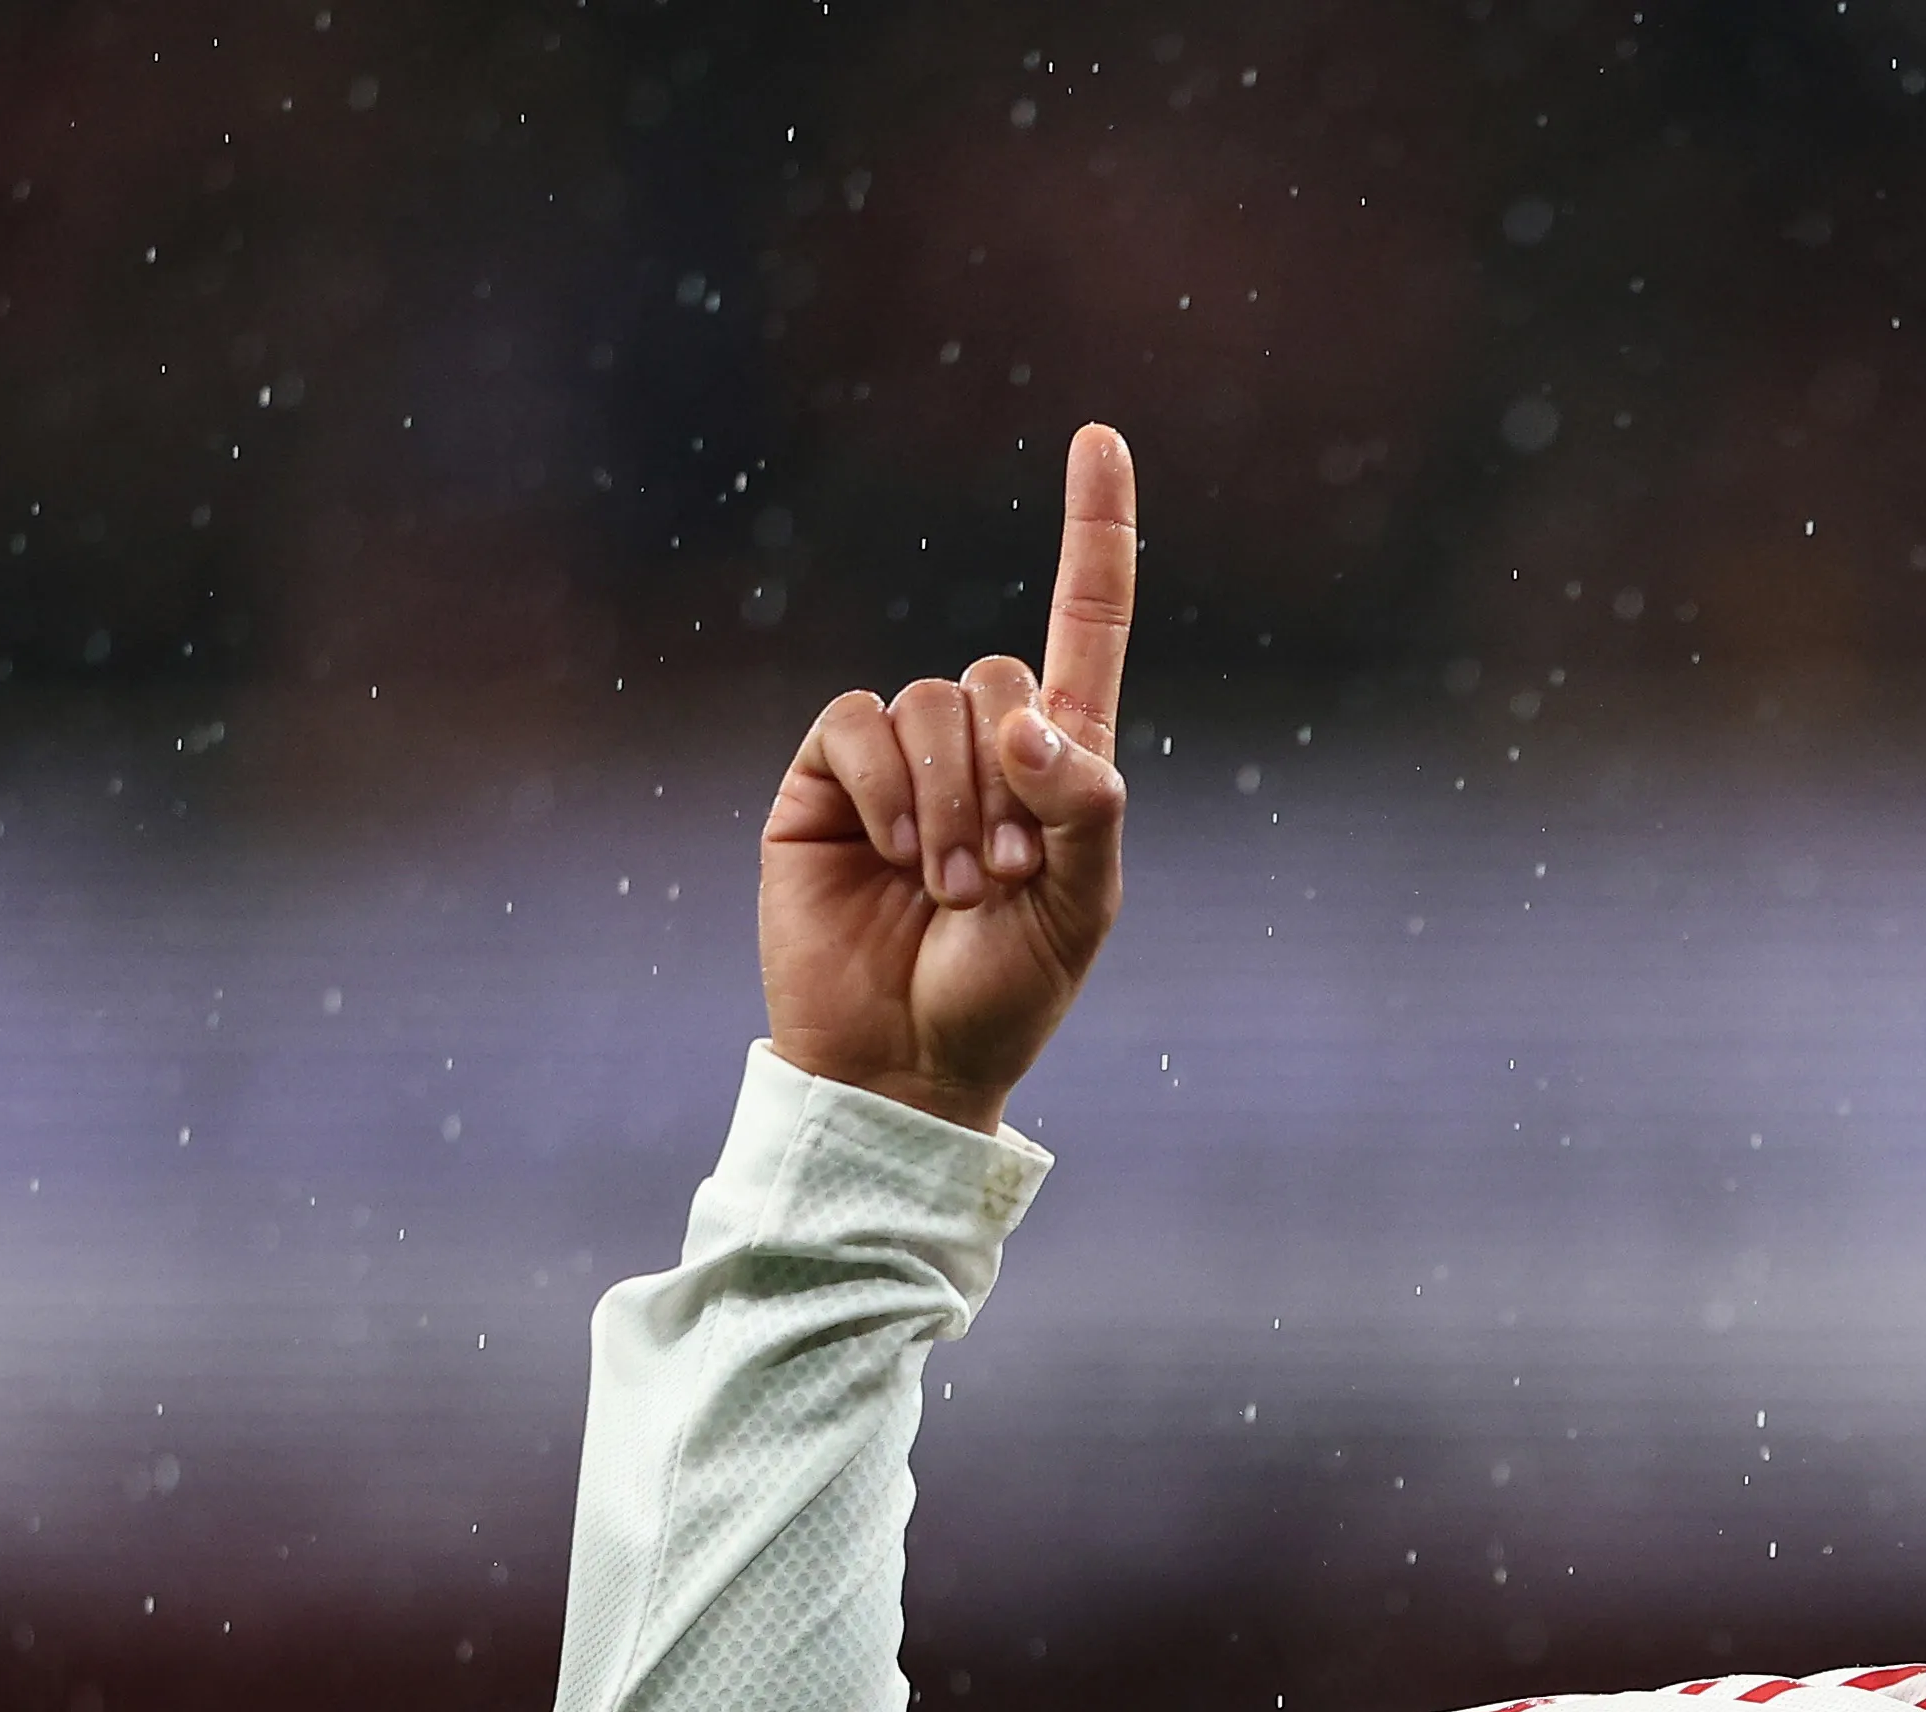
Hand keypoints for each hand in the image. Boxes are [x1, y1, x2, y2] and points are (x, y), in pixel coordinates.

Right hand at [760, 421, 1137, 1133]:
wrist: (903, 1061)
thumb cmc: (1003, 992)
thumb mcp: (1080, 909)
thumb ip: (1084, 806)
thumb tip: (1031, 720)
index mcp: (1060, 763)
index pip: (1085, 623)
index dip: (1095, 533)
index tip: (1099, 436)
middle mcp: (979, 743)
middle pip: (997, 678)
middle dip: (1008, 784)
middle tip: (999, 879)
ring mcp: (898, 758)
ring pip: (930, 706)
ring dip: (947, 806)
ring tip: (944, 890)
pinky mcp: (826, 776)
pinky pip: (858, 726)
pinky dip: (884, 792)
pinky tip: (887, 859)